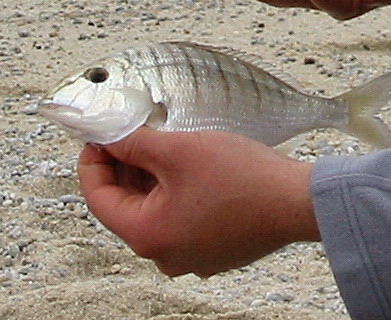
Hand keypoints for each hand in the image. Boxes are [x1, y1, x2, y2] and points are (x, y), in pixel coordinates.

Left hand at [77, 128, 318, 276]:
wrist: (297, 202)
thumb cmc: (244, 179)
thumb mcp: (179, 150)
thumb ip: (135, 144)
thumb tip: (108, 138)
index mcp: (147, 235)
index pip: (98, 197)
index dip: (93, 161)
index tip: (98, 136)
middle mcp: (164, 256)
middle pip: (127, 206)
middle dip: (126, 167)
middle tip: (132, 132)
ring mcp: (189, 257)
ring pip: (155, 212)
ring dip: (152, 179)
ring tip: (163, 144)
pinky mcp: (212, 251)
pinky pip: (180, 219)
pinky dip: (176, 193)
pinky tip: (190, 168)